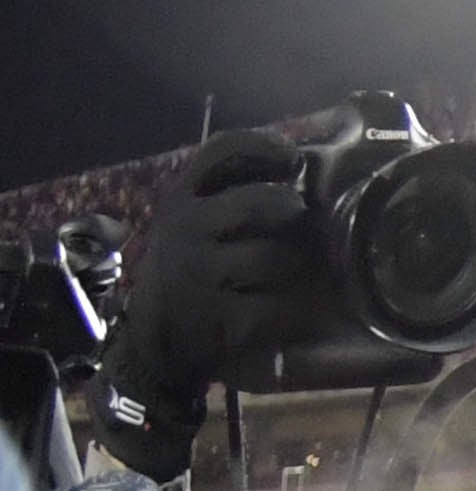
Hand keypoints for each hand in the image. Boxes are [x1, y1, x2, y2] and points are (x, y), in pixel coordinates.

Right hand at [104, 126, 330, 470]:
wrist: (155, 345)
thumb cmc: (190, 275)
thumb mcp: (194, 226)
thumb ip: (232, 195)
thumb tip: (306, 156)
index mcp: (181, 200)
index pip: (220, 152)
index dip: (263, 145)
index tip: (293, 156)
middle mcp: (184, 228)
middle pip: (261, 202)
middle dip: (291, 210)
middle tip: (300, 222)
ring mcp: (198, 274)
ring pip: (276, 257)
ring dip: (294, 269)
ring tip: (285, 278)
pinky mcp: (217, 319)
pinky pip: (279, 307)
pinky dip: (292, 315)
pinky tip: (283, 317)